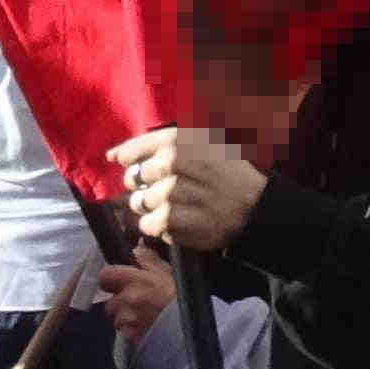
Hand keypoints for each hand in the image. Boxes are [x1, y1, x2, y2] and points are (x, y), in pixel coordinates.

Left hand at [94, 252, 176, 342]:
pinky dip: (132, 331)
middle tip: (137, 301)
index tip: (118, 280)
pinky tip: (147, 326)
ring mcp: (128, 320)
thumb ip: (148, 259)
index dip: (110, 278)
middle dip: (120, 302)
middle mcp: (127, 300)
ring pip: (117, 319)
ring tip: (145, 315)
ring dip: (126, 318)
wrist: (192, 326)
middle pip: (110, 302)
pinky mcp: (131, 337)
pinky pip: (125, 333)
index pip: (105, 276)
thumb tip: (136, 249)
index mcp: (135, 280)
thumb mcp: (169, 271)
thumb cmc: (182, 297)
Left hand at [117, 126, 260, 254]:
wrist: (255, 207)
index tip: (124, 164)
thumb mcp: (207, 143)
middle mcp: (170, 164)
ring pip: (137, 204)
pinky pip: (146, 225)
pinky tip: (179, 221)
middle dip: (143, 186)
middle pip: (131, 179)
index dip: (125, 158)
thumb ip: (164, 145)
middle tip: (165, 189)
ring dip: (151, 208)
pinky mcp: (169, 222)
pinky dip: (159, 226)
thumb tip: (113, 156)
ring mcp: (168, 195)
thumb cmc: (229, 174)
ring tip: (176, 207)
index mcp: (178, 141)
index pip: (132, 150)